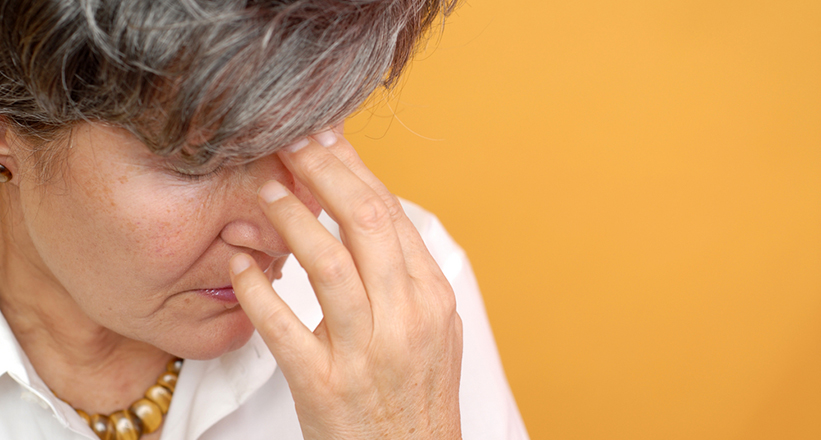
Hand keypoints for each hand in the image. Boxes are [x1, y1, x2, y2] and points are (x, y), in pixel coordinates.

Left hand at [228, 128, 462, 439]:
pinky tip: (241, 265)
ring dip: (290, 218)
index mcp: (432, 297)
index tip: (326, 137)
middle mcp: (406, 317)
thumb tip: (373, 216)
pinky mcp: (324, 386)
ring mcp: (365, 352)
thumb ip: (406, 274)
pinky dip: (256, 290)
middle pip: (365, 220)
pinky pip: (282, 327)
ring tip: (264, 190)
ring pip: (327, 262)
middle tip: (290, 140)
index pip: (391, 213)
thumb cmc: (416, 397)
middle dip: (323, 170)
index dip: (353, 168)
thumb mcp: (433, 329)